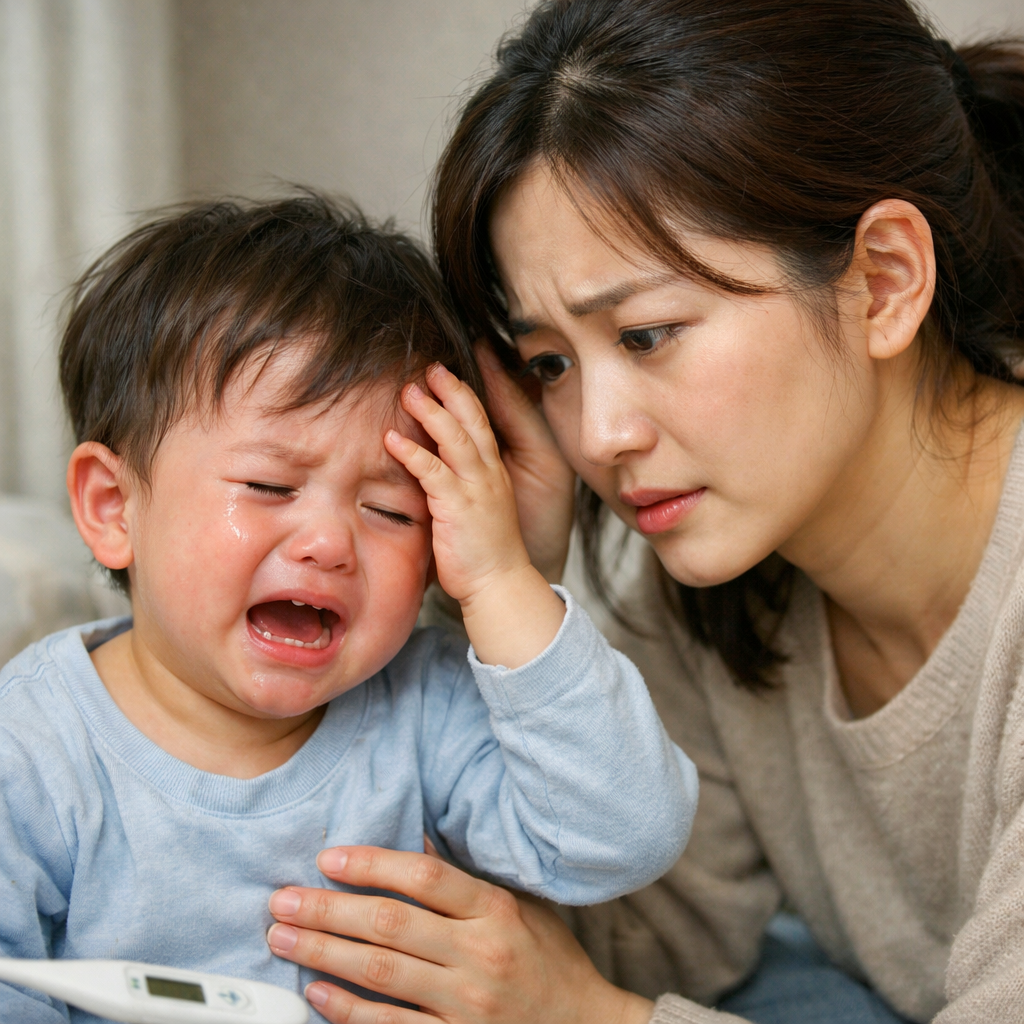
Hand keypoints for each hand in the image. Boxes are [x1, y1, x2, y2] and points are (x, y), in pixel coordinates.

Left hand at [266, 846, 653, 1023]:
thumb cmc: (548, 958)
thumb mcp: (519, 905)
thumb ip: (463, 877)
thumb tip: (411, 839)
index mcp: (495, 910)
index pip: (424, 877)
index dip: (372, 864)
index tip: (329, 858)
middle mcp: (480, 954)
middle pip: (391, 925)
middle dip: (328, 911)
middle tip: (282, 900)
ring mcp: (467, 1004)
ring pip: (381, 974)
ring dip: (324, 955)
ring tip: (283, 939)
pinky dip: (349, 1010)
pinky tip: (317, 993)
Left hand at [384, 363, 564, 667]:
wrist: (499, 585)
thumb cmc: (481, 552)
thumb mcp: (474, 508)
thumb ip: (455, 484)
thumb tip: (426, 466)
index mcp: (493, 472)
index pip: (482, 423)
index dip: (464, 396)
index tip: (445, 375)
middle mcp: (489, 474)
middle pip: (473, 419)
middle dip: (452, 389)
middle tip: (431, 366)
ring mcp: (477, 489)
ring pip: (456, 438)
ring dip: (431, 412)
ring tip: (408, 391)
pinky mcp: (459, 507)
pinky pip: (434, 472)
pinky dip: (413, 453)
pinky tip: (392, 440)